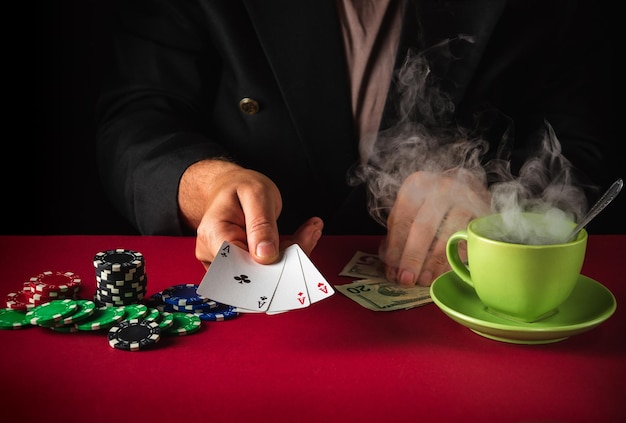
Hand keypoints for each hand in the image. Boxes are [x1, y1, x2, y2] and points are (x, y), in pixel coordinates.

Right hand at [179, 160, 322, 268]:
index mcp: (215, 236)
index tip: (296, 248)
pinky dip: (288, 254)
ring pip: (267, 273)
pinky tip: (302, 236)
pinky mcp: (242, 264)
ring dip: (292, 255)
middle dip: (288, 259)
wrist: (230, 186)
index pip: (242, 265)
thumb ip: (261, 224)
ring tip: (309, 231)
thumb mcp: (256, 194)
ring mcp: (228, 263)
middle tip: (310, 233)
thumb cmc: (239, 186)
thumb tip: (265, 256)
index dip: (270, 265)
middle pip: (256, 273)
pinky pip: (268, 267)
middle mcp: (217, 255)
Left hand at [382, 169, 489, 285]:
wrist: (467, 186)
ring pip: (449, 234)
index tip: (392, 270)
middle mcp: (441, 188)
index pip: (403, 219)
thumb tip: (392, 270)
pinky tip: (445, 272)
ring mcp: (465, 198)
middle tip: (407, 280)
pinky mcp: (483, 212)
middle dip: (414, 257)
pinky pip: (467, 239)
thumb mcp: (411, 209)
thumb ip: (399, 235)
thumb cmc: (431, 201)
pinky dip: (456, 258)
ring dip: (436, 262)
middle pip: (424, 227)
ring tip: (425, 279)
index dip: (396, 248)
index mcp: (417, 184)